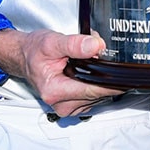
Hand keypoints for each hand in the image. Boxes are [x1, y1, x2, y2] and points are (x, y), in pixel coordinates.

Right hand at [0, 27, 122, 117]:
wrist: (25, 57)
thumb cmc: (35, 51)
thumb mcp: (52, 41)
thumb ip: (75, 44)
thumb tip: (96, 46)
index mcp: (55, 91)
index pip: (93, 90)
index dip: (112, 81)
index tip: (124, 72)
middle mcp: (62, 104)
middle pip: (99, 93)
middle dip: (105, 74)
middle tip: (98, 56)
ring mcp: (69, 107)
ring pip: (99, 95)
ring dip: (101, 79)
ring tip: (88, 62)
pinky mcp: (74, 106)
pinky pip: (95, 96)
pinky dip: (96, 83)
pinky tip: (89, 72)